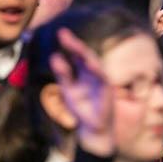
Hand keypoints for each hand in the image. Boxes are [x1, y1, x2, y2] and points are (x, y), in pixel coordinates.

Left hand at [50, 28, 114, 156]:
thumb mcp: (68, 89)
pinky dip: (97, 71)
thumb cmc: (82, 108)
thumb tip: (55, 56)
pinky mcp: (107, 91)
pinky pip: (103, 79)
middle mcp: (93, 73)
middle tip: (64, 35)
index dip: (70, 44)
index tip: (61, 32)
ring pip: (94, 64)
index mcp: (83, 72)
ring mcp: (101, 81)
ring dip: (85, 55)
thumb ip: (63, 73)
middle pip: (85, 56)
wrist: (92, 129)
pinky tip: (90, 64)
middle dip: (75, 46)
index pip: (77, 55)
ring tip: (75, 47)